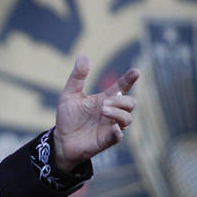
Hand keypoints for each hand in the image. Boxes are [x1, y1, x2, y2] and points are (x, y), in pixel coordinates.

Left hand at [54, 56, 139, 170]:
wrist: (61, 140)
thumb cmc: (68, 117)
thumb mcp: (70, 94)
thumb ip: (77, 77)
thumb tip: (82, 56)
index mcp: (104, 99)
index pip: (122, 87)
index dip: (129, 79)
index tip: (136, 72)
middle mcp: (111, 112)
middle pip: (131, 103)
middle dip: (122, 101)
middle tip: (105, 104)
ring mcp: (111, 126)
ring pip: (128, 119)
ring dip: (119, 114)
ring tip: (103, 111)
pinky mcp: (107, 140)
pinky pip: (119, 136)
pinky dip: (118, 132)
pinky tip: (113, 128)